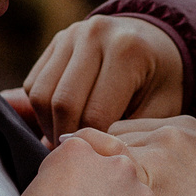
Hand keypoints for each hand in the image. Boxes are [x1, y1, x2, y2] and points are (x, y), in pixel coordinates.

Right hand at [6, 15, 183, 145]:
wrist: (156, 43)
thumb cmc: (160, 83)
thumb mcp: (161, 109)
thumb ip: (128, 133)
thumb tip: (90, 158)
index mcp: (127, 51)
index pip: (95, 113)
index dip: (92, 144)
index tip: (96, 161)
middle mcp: (95, 35)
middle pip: (62, 102)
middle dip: (66, 138)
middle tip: (76, 157)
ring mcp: (72, 35)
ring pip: (41, 93)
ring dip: (48, 125)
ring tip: (68, 141)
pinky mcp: (56, 41)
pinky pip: (34, 83)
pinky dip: (41, 110)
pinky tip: (61, 122)